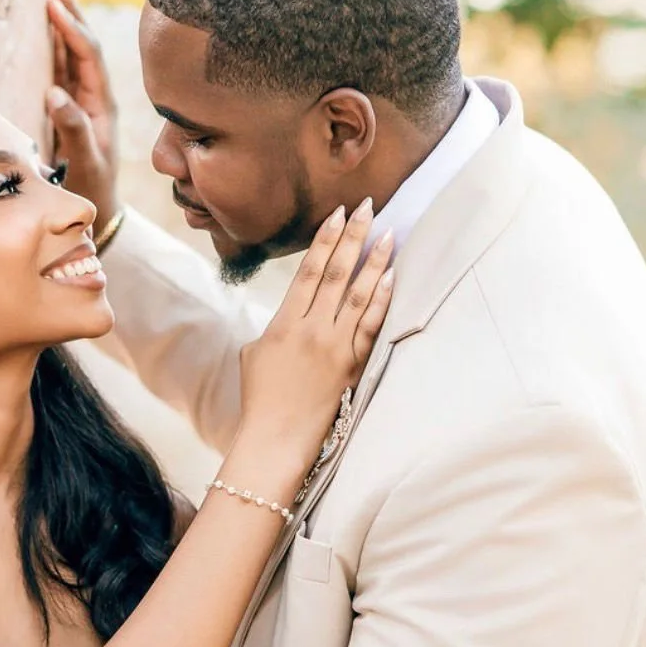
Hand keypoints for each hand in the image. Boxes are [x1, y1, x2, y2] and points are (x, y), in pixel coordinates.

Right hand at [46, 0, 119, 233]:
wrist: (101, 212)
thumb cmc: (94, 189)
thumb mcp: (86, 162)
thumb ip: (74, 129)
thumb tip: (53, 93)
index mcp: (103, 103)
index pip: (89, 56)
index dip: (72, 28)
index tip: (53, 5)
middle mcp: (94, 95)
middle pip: (84, 43)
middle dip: (70, 10)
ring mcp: (82, 100)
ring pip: (71, 52)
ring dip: (61, 21)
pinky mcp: (69, 107)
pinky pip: (60, 68)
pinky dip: (52, 44)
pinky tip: (43, 26)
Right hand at [229, 200, 393, 500]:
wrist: (275, 440)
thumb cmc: (260, 400)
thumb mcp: (254, 355)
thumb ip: (275, 327)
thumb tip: (294, 316)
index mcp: (283, 324)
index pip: (308, 272)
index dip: (324, 240)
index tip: (335, 214)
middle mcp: (311, 330)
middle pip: (336, 273)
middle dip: (352, 236)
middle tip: (366, 206)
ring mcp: (334, 347)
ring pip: (359, 295)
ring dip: (374, 261)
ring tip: (387, 234)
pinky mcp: (351, 367)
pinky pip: (371, 327)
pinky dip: (381, 300)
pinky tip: (390, 277)